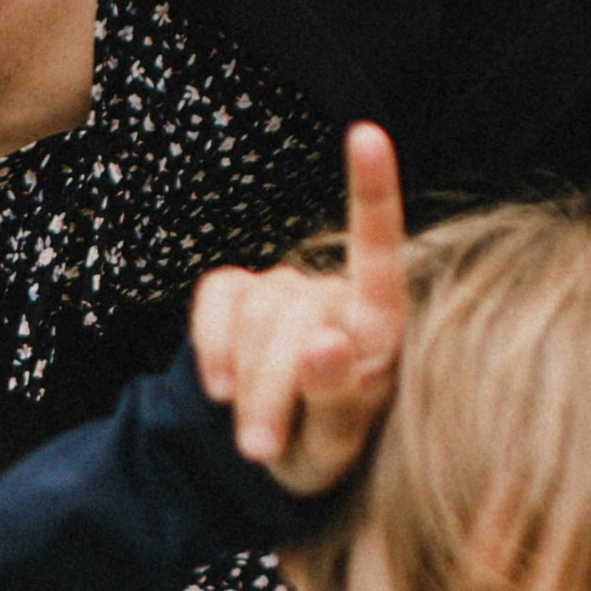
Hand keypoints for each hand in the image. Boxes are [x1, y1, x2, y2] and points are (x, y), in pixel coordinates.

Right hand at [191, 125, 406, 496]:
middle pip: (295, 319)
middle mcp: (333, 291)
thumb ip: (336, 401)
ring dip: (245, 386)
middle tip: (261, 450)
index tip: (367, 134)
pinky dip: (212, 347)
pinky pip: (216, 301)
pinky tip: (218, 388)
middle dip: (272, 390)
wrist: (274, 455)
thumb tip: (325, 344)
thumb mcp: (335, 447)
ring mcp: (282, 286)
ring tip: (254, 440)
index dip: (373, 192)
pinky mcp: (235, 290)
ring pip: (254, 318)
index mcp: (379, 326)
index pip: (378, 252)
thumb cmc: (323, 449)